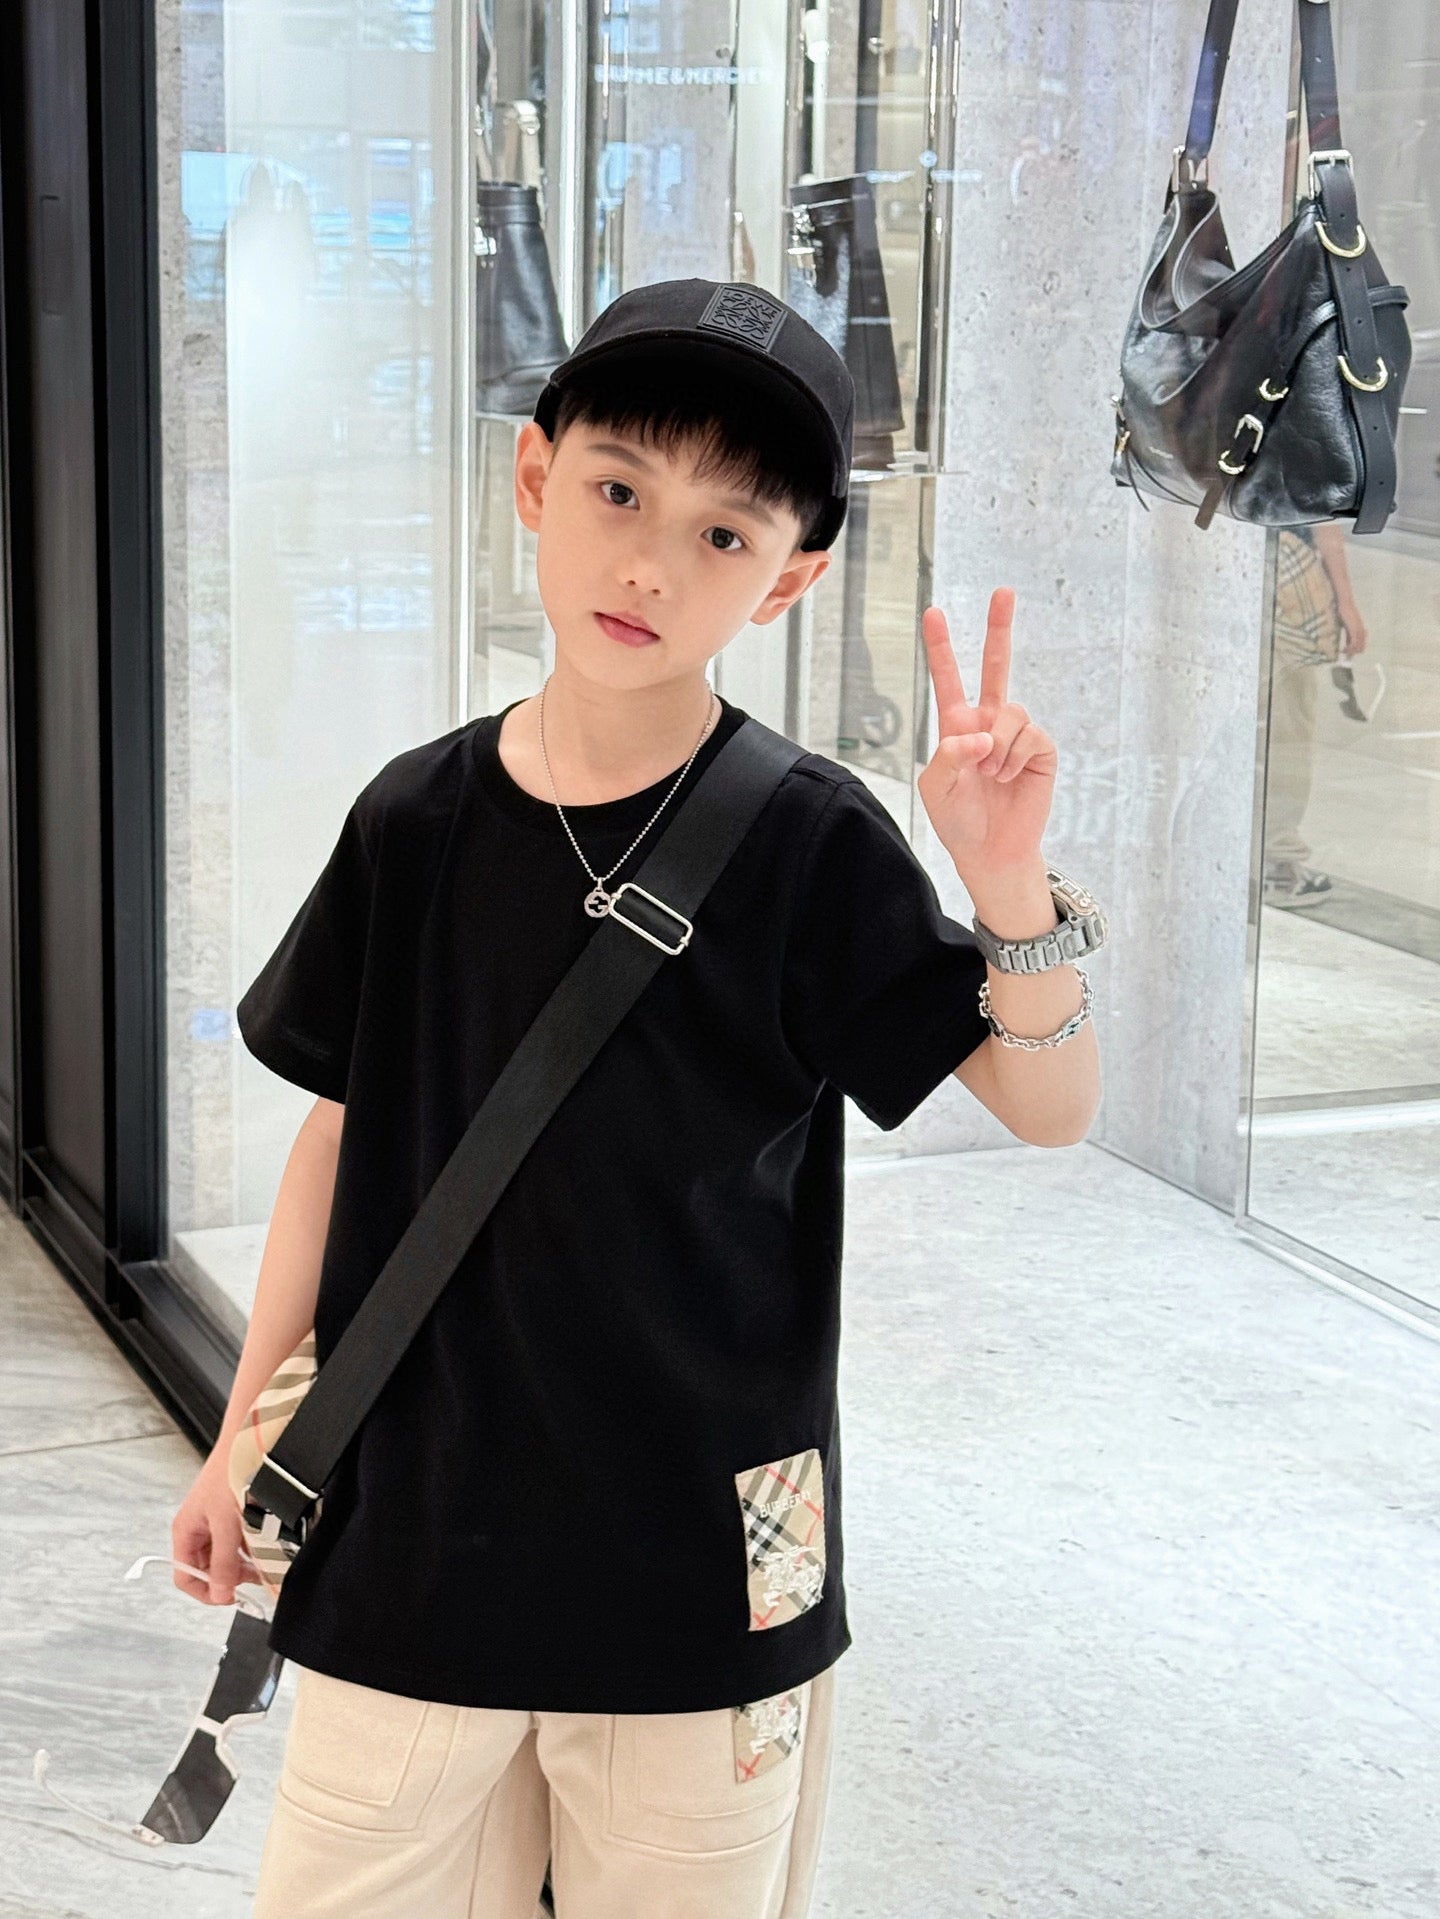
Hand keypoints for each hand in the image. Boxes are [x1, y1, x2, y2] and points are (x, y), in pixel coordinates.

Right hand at [172, 1451, 250, 1605]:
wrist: (247, 1442)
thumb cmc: (229, 1473)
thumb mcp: (226, 1524)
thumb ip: (223, 1562)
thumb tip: (220, 1594)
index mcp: (185, 1532)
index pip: (185, 1576)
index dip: (206, 1591)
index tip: (230, 1596)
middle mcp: (198, 1529)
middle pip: (208, 1568)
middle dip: (230, 1576)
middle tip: (254, 1578)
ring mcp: (215, 1522)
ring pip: (227, 1555)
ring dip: (244, 1562)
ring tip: (264, 1562)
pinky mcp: (233, 1514)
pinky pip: (239, 1540)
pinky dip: (252, 1546)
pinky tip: (266, 1543)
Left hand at [917, 589, 1056, 873]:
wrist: (990, 851)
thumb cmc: (958, 820)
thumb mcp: (937, 788)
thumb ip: (950, 756)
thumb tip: (982, 735)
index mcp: (957, 726)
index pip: (949, 679)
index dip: (942, 647)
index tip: (933, 613)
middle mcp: (989, 723)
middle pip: (996, 667)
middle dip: (999, 628)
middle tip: (1003, 591)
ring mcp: (1016, 735)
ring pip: (1011, 712)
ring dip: (997, 747)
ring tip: (990, 777)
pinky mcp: (1040, 750)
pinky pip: (1029, 735)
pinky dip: (1014, 758)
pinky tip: (1008, 778)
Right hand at [1337, 601, 1367, 653]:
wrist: (1345, 604)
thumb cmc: (1344, 613)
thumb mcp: (1347, 626)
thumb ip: (1349, 635)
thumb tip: (1347, 644)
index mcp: (1361, 630)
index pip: (1362, 644)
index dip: (1356, 651)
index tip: (1348, 654)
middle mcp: (1362, 631)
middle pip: (1362, 647)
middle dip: (1353, 653)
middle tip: (1345, 655)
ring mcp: (1359, 631)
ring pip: (1358, 647)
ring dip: (1350, 652)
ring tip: (1343, 653)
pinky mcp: (1354, 630)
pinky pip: (1354, 644)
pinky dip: (1349, 649)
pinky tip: (1343, 650)